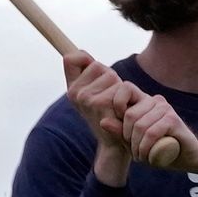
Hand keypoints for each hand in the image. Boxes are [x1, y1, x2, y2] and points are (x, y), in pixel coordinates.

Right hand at [62, 50, 137, 183]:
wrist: (115, 143)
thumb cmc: (109, 115)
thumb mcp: (95, 93)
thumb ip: (89, 73)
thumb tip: (82, 53)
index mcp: (72, 89)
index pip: (71, 58)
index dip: (84, 58)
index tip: (93, 68)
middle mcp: (75, 93)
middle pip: (96, 65)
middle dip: (109, 77)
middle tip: (112, 97)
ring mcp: (86, 98)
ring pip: (109, 74)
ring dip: (119, 87)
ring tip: (117, 105)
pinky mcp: (100, 103)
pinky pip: (119, 85)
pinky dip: (126, 96)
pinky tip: (122, 111)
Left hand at [119, 91, 197, 176]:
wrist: (188, 158)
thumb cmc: (159, 149)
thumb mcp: (134, 143)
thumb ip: (119, 132)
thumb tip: (102, 121)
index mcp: (144, 101)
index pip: (124, 88)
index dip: (117, 105)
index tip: (122, 129)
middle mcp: (155, 101)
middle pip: (130, 115)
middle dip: (128, 138)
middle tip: (134, 152)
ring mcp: (165, 108)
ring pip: (140, 126)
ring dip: (137, 147)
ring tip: (142, 157)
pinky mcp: (173, 119)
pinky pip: (151, 133)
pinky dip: (146, 148)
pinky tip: (148, 157)